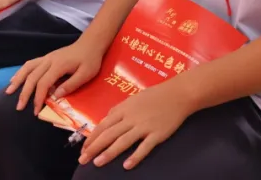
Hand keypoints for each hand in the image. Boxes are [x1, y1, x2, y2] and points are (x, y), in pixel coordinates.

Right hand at [9, 41, 104, 114]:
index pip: (43, 83)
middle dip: (24, 93)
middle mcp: (49, 60)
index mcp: (58, 65)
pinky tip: (15, 78)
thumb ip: (71, 84)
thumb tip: (56, 96)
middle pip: (32, 77)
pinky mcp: (46, 57)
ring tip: (9, 92)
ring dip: (17, 80)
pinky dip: (21, 72)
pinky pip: (30, 64)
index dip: (38, 98)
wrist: (90, 44)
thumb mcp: (86, 74)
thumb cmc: (90, 60)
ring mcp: (46, 58)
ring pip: (27, 68)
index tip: (35, 111)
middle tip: (18, 107)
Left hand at [78, 81, 193, 169]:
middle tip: (83, 160)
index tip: (83, 149)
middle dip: (94, 148)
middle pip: (109, 134)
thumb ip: (119, 110)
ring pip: (123, 141)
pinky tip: (127, 165)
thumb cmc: (154, 96)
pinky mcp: (157, 134)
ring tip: (98, 163)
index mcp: (123, 109)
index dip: (92, 138)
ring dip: (109, 153)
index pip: (103, 125)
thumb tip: (107, 120)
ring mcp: (144, 126)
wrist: (177, 94)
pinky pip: (144, 147)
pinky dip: (135, 156)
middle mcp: (131, 118)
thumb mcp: (132, 99)